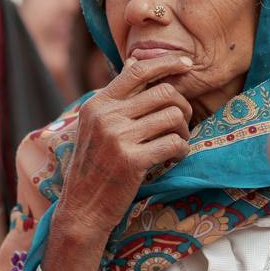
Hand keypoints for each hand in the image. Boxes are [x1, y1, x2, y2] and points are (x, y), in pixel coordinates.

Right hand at [42, 54, 193, 270]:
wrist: (82, 209)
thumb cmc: (94, 167)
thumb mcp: (95, 126)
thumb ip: (117, 98)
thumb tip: (137, 61)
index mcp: (97, 104)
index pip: (137, 70)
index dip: (167, 63)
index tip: (186, 65)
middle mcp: (106, 116)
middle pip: (164, 93)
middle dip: (182, 106)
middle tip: (182, 123)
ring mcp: (118, 137)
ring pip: (174, 117)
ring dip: (184, 130)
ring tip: (177, 143)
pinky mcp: (132, 160)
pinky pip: (175, 143)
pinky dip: (182, 150)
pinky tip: (174, 158)